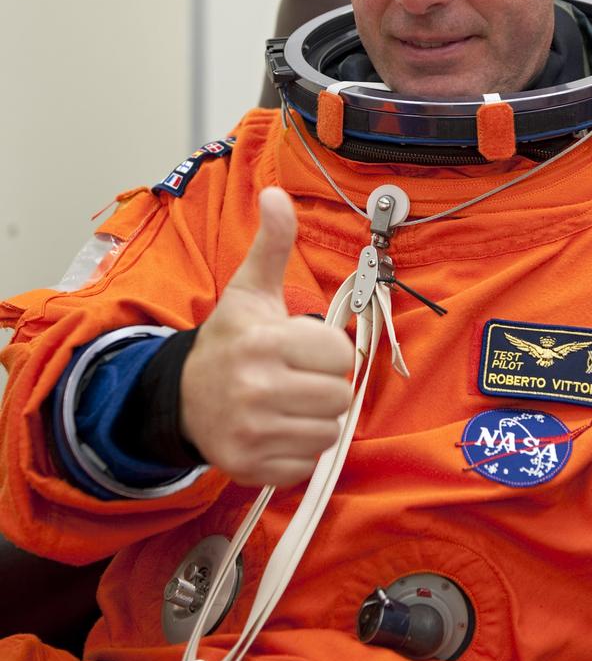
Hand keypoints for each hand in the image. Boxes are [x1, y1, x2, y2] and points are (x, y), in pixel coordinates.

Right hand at [180, 186, 353, 487]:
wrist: (183, 396)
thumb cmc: (230, 340)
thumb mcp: (250, 290)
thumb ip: (272, 244)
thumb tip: (275, 193)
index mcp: (262, 343)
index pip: (339, 355)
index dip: (327, 350)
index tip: (303, 348)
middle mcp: (255, 390)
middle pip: (340, 396)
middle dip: (325, 385)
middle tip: (298, 377)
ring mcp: (251, 433)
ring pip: (328, 432)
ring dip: (315, 418)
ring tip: (288, 402)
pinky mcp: (251, 467)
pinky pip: (308, 462)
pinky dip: (299, 449)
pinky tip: (277, 429)